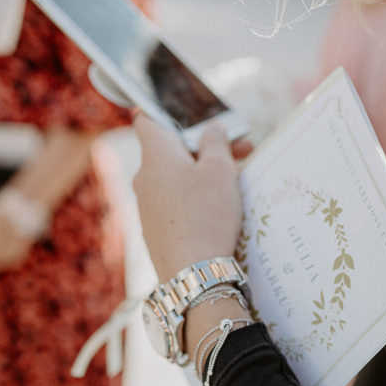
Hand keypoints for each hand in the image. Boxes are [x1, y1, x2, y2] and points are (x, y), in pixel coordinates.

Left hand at [132, 116, 253, 279]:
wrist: (192, 272)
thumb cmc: (206, 215)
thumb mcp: (220, 170)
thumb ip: (216, 142)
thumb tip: (212, 128)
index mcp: (155, 154)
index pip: (147, 119)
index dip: (168, 112)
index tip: (196, 117)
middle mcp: (144, 177)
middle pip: (170, 149)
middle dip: (204, 146)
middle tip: (241, 150)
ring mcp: (147, 205)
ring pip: (174, 177)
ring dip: (202, 172)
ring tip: (235, 181)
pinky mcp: (156, 228)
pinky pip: (174, 201)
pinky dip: (194, 197)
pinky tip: (218, 208)